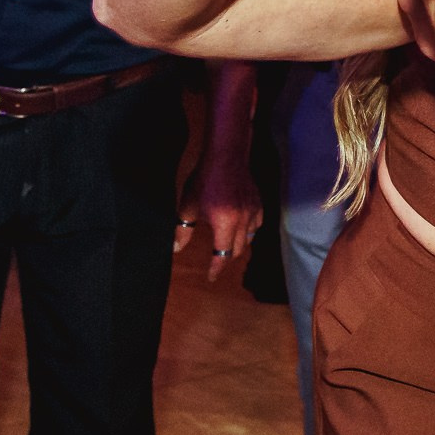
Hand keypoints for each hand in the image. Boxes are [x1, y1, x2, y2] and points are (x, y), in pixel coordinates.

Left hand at [175, 154, 264, 281]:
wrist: (226, 156)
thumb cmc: (205, 179)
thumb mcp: (188, 205)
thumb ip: (182, 230)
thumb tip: (176, 249)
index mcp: (224, 224)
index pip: (222, 255)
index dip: (215, 269)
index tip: (211, 277)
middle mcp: (242, 221)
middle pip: (237, 250)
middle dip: (225, 259)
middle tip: (216, 263)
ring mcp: (253, 212)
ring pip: (249, 239)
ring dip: (238, 245)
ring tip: (228, 247)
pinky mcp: (258, 203)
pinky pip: (257, 225)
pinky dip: (249, 231)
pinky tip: (243, 228)